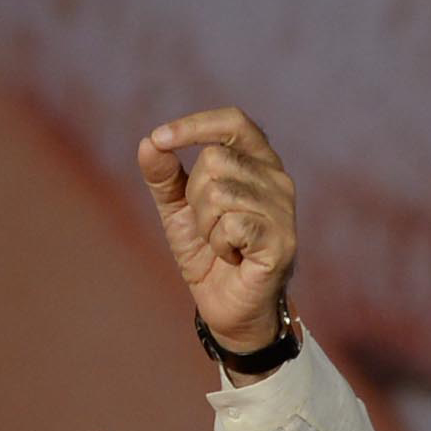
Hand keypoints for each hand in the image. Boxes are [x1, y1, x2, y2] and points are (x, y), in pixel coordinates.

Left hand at [137, 107, 295, 353]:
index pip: (233, 122)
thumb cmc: (208, 254)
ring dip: (206, 226)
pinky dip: (219, 245)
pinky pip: (231, 225)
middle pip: (215, 160)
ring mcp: (283, 207)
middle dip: (195, 198)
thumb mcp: (178, 211)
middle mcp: (277, 177)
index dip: (195, 125)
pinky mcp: (281, 239)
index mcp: (257, 161)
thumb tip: (148, 143)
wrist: (225, 308)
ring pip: (220, 193)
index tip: (159, 138)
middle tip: (208, 228)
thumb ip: (164, 177)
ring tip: (221, 245)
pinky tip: (232, 257)